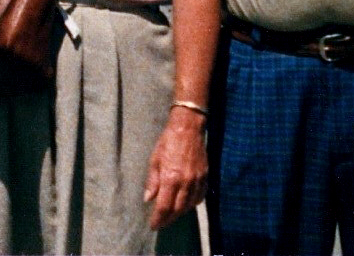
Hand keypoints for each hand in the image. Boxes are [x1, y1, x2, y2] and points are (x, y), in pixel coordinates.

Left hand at [143, 108, 207, 229]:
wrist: (188, 127)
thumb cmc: (168, 142)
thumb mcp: (155, 160)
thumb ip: (152, 181)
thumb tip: (148, 199)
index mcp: (170, 178)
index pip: (164, 207)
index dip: (158, 219)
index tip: (153, 226)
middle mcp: (185, 182)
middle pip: (178, 210)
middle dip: (168, 219)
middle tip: (161, 223)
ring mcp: (197, 180)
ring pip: (190, 205)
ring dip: (180, 213)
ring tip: (172, 215)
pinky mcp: (205, 176)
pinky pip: (200, 196)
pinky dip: (193, 204)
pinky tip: (186, 203)